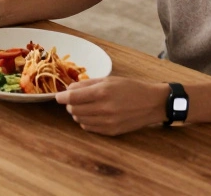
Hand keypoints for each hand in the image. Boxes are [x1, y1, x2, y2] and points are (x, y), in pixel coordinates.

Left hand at [54, 77, 170, 135]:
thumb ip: (87, 84)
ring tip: (85, 106)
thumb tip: (69, 89)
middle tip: (74, 100)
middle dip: (70, 104)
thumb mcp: (109, 80)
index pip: (72, 98)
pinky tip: (92, 115)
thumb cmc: (131, 88)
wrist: (152, 103)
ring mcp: (108, 122)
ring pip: (79, 120)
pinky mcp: (112, 131)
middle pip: (73, 110)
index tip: (58, 96)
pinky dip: (86, 121)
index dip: (61, 97)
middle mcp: (104, 108)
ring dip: (77, 113)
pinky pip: (89, 128)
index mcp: (102, 92)